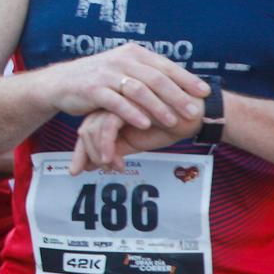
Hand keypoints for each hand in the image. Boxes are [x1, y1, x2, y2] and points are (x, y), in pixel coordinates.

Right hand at [39, 42, 207, 134]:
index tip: (204, 92)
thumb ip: (148, 73)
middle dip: (177, 96)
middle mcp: (120, 60)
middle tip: (193, 111)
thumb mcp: (124, 69)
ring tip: (172, 121)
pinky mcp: (92, 89)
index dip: (186, 79)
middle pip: (155, 78)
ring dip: (157, 107)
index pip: (165, 66)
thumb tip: (183, 82)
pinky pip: (116, 102)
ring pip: (138, 90)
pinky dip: (132, 113)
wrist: (61, 82)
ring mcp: (105, 74)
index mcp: (132, 53)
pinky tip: (144, 124)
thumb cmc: (99, 79)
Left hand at [69, 105, 197, 173]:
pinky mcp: (128, 104)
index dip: (81, 151)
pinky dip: (108, 145)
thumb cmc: (167, 127)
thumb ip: (114, 150)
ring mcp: (118, 102)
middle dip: (84, 153)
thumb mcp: (135, 142)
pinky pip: (109, 126)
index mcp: (111, 110)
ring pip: (93, 128)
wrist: (195, 115)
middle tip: (91, 171)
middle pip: (85, 128)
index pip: (87, 129)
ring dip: (99, 153)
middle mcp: (111, 104)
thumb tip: (88, 166)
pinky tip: (116, 162)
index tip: (78, 170)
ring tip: (111, 168)